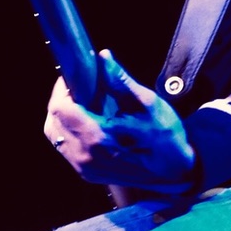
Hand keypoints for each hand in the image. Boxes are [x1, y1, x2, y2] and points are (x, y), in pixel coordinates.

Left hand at [44, 51, 198, 192]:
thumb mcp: (147, 103)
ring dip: (64, 117)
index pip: (60, 109)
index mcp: (98, 138)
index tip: (73, 77)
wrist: (176, 171)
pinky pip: (65, 147)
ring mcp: (84, 168)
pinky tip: (87, 122)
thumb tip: (102, 57)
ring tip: (83, 104)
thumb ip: (120, 80)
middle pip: (53, 122)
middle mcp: (85, 157)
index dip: (62, 89)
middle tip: (78, 88)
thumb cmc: (166, 137)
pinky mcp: (86, 173)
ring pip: (56, 135)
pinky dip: (69, 131)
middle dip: (62, 101)